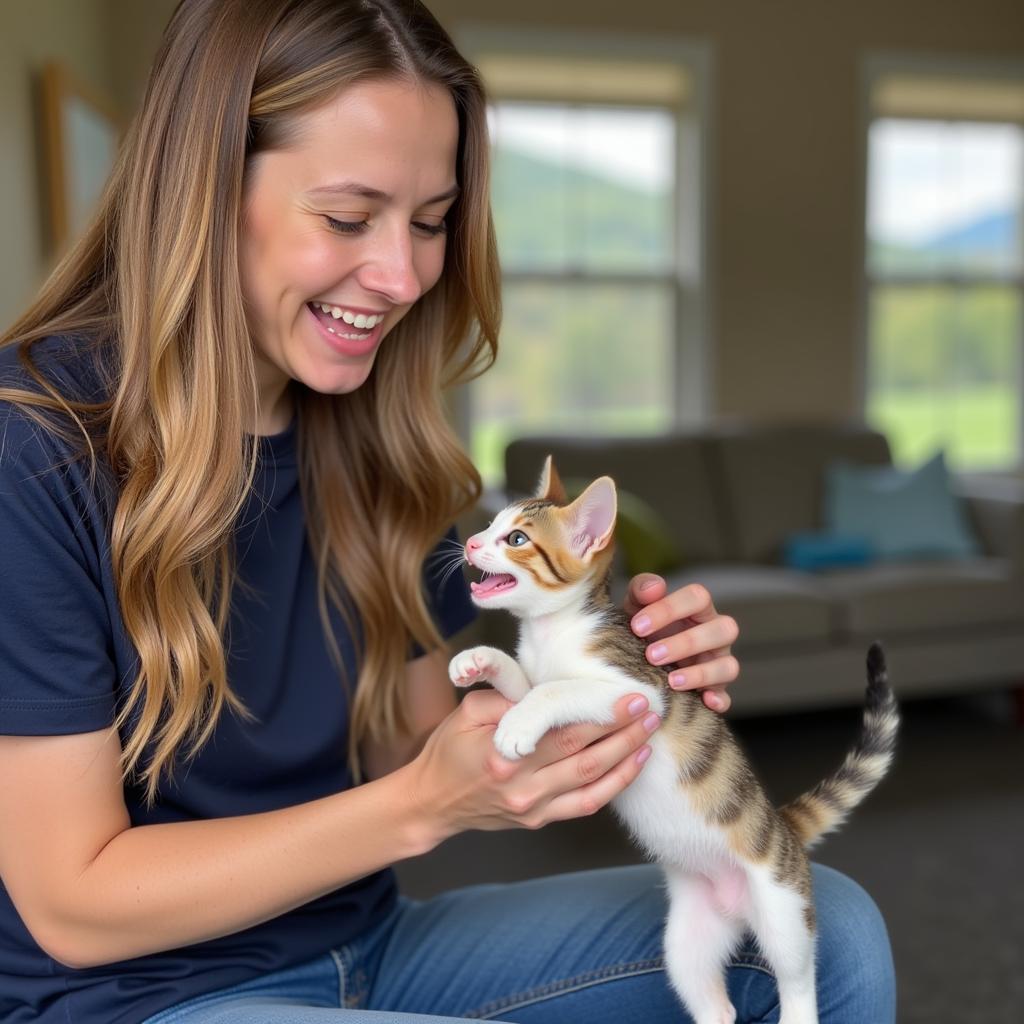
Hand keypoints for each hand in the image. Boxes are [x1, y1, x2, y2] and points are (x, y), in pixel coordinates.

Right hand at [406, 689, 659, 841]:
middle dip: (623, 734)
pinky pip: (584, 805)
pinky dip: (612, 787)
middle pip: (587, 759)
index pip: (565, 733)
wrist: (432, 801)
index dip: (602, 717)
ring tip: (647, 737)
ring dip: (625, 761)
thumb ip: (506, 700)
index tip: (629, 699)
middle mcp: (523, 786)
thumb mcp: (467, 713)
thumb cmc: (449, 750)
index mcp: (505, 754)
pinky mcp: (539, 820)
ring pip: (593, 786)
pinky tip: (628, 766)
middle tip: (650, 711)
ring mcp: (533, 808)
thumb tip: (546, 693)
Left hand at [625, 575, 739, 712]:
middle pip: (722, 630)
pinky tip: (703, 702)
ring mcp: (718, 662)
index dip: (669, 609)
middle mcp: (715, 633)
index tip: (637, 626)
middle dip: (687, 643)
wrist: (634, 660)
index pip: (698, 597)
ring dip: (701, 674)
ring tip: (671, 681)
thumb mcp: (635, 607)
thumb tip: (654, 588)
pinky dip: (719, 700)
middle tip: (651, 655)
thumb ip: (641, 591)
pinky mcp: (715, 691)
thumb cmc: (641, 627)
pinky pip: (726, 698)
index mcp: (698, 608)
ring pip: (728, 665)